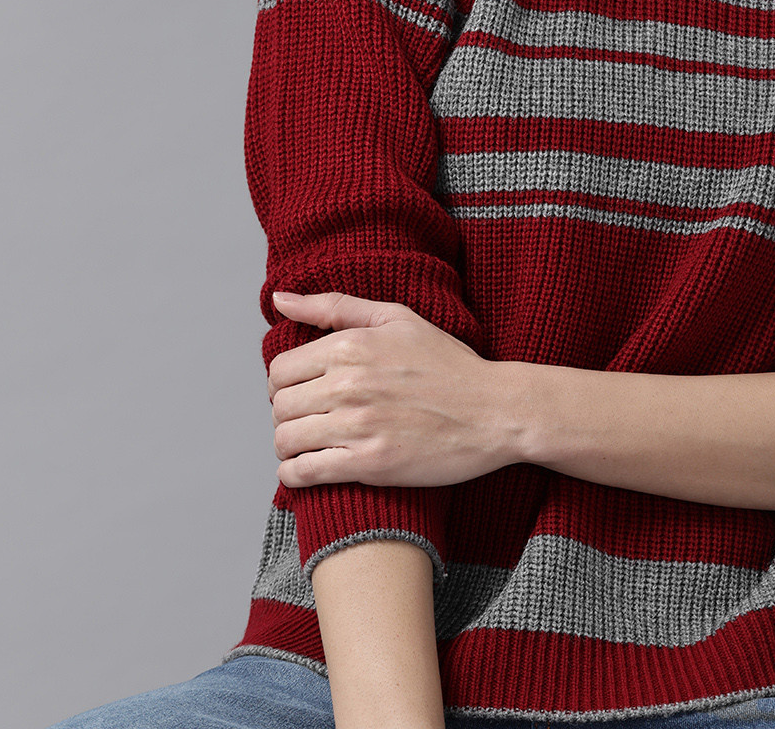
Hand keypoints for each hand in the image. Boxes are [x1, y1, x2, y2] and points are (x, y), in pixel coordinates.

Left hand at [267, 291, 515, 488]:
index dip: (283, 384)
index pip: (279, 370)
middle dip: (286, 415)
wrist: (495, 411)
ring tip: (305, 446)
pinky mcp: (370, 464)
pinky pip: (305, 472)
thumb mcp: (396, 318)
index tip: (300, 393)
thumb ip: (334, 306)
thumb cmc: (448, 364)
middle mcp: (348, 383)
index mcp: (350, 345)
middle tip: (306, 421)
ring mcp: (358, 425)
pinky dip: (294, 475)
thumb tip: (280, 299)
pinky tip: (305, 471)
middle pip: (279, 406)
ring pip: (286, 440)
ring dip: (288, 447)